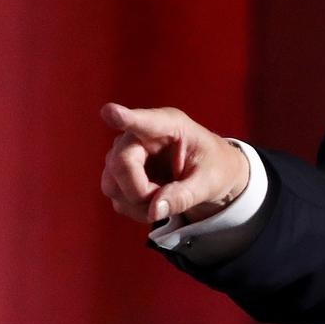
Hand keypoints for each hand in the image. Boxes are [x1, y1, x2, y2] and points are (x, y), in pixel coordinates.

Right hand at [100, 103, 248, 223]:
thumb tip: (154, 211)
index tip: (109, 112)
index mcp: (170, 125)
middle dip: (140, 191)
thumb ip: (184, 196)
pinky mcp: (120, 172)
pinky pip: (116, 197)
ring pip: (112, 184)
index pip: (143, 121)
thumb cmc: (215, 168)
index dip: (124, 118)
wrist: (211, 173)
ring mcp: (127, 153)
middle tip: (168, 198)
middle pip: (120, 163)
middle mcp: (141, 134)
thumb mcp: (209, 183)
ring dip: (137, 203)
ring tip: (166, 198)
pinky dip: (136, 208)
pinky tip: (156, 202)